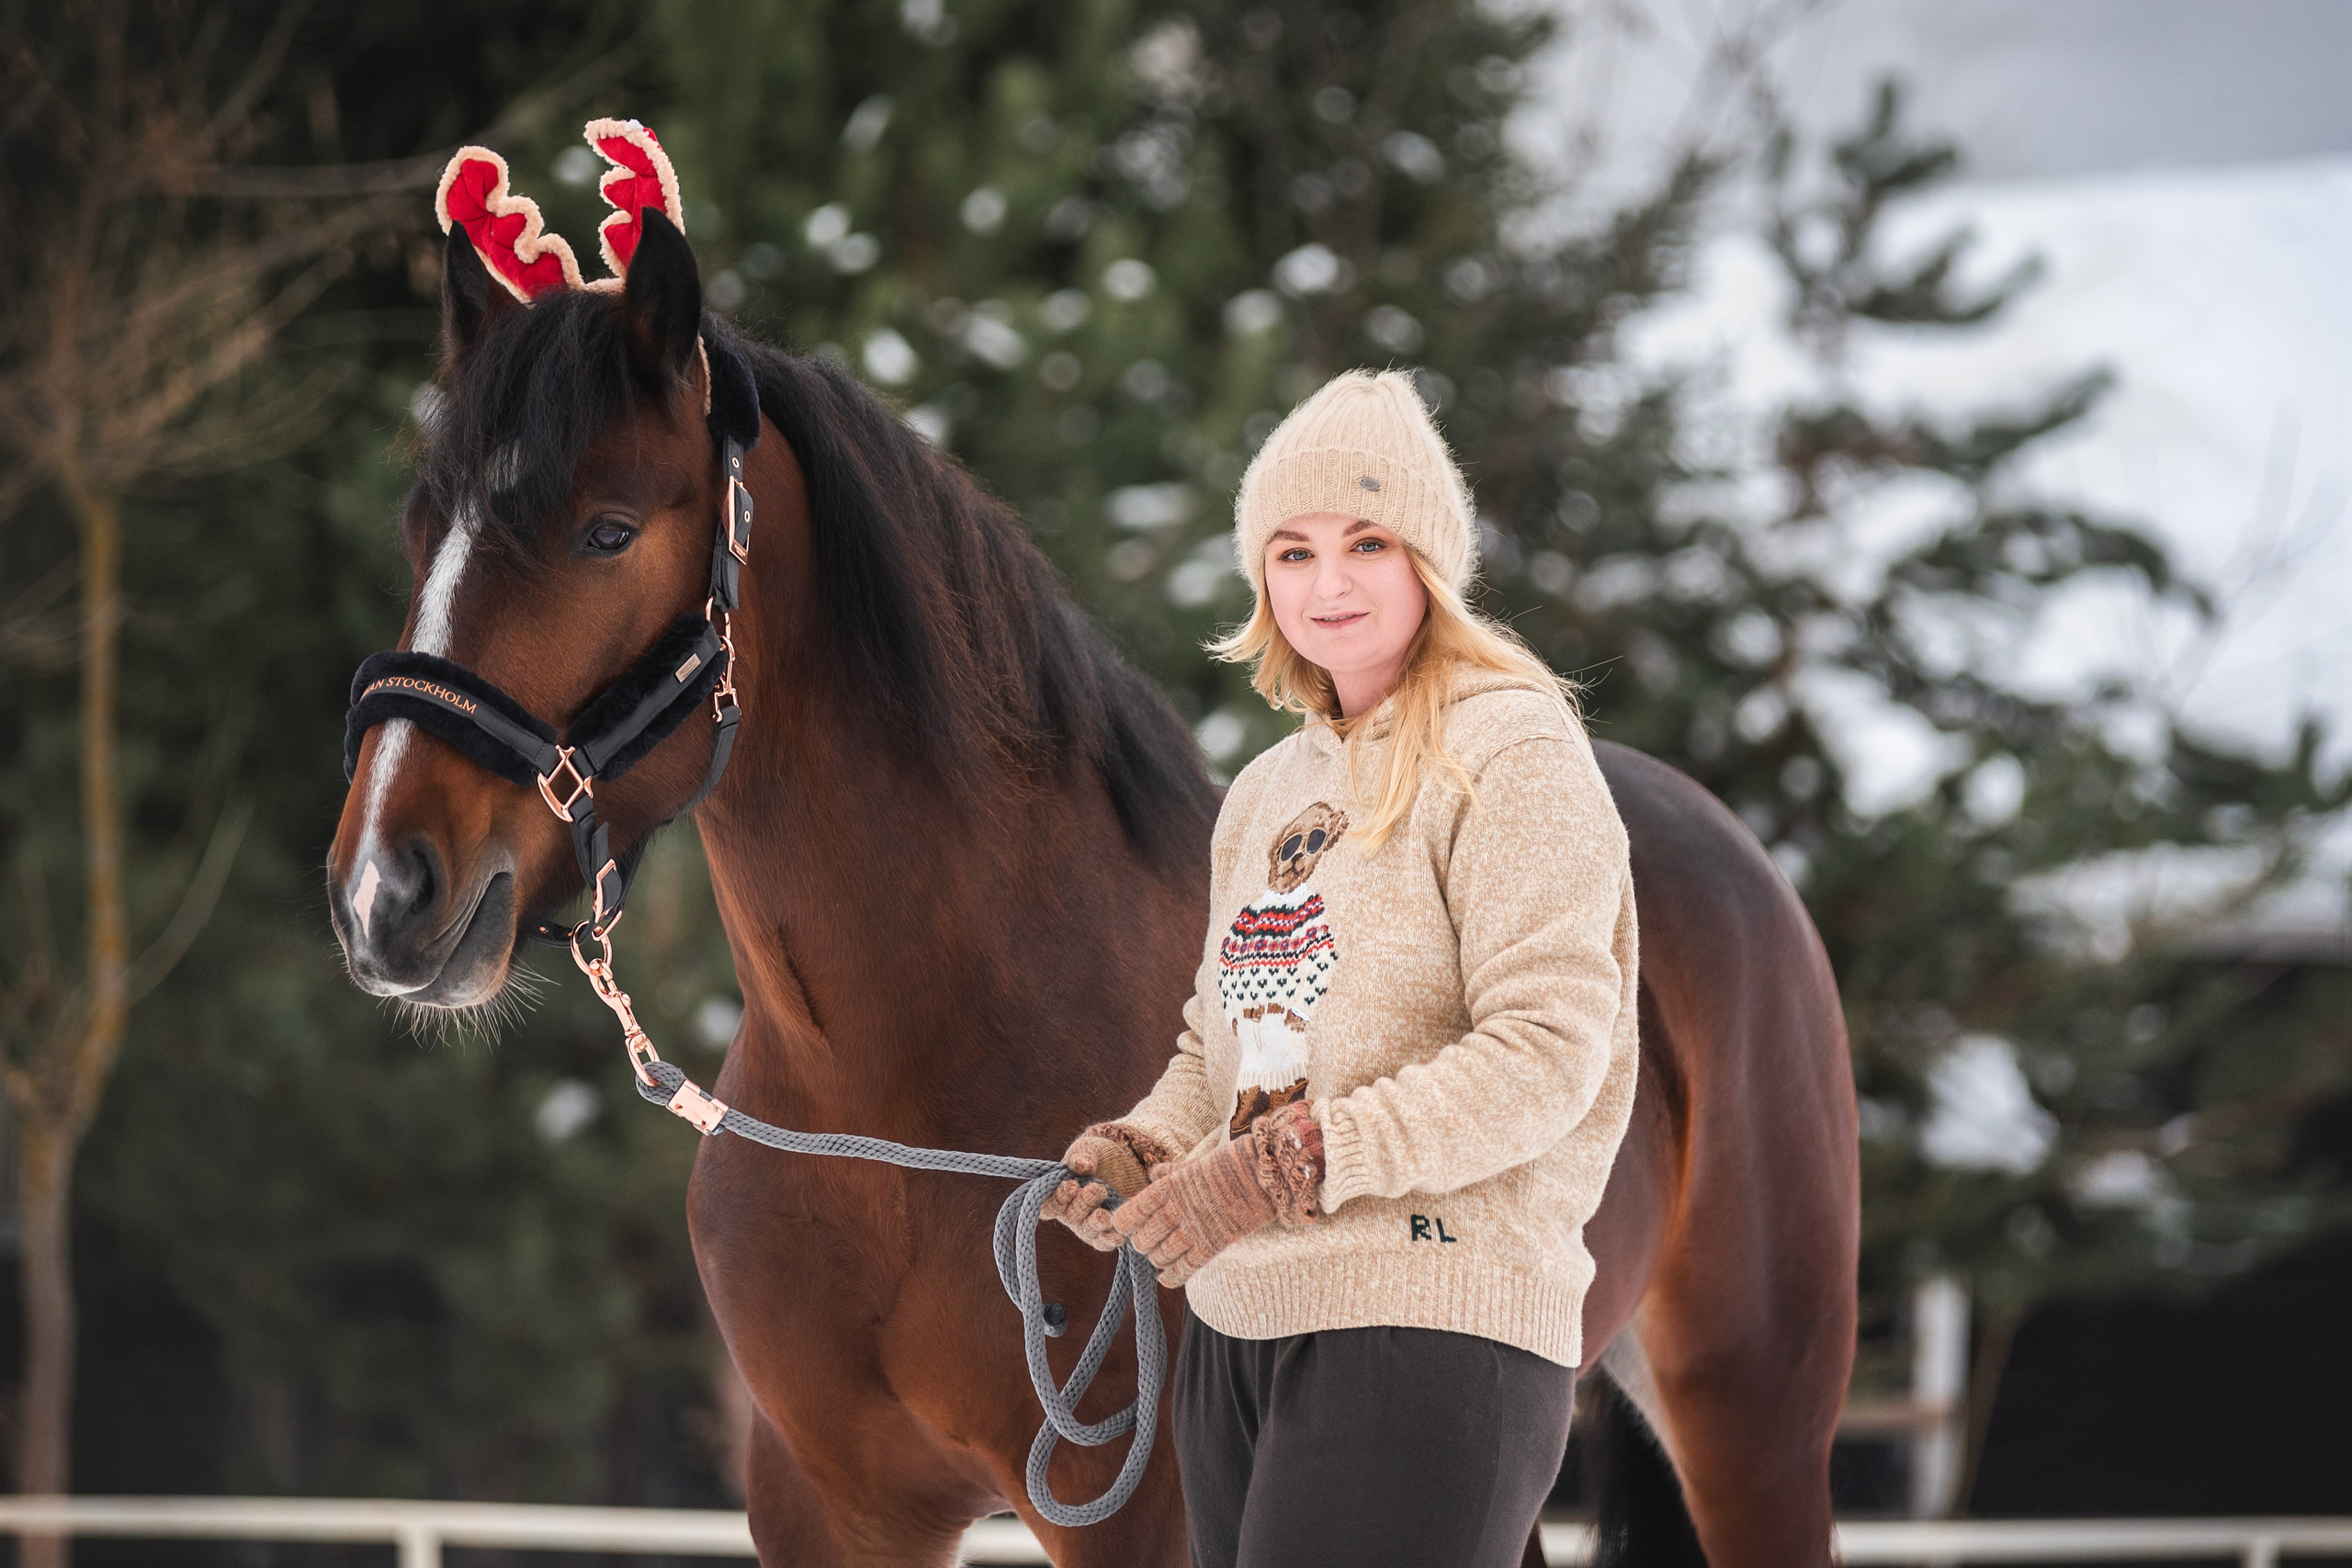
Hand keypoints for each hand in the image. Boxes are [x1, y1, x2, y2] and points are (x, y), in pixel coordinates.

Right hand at [1040, 1124, 1162, 1251]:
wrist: (1125, 1163)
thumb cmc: (1097, 1156)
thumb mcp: (1089, 1150)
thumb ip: (1082, 1156)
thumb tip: (1081, 1166)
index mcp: (1059, 1194)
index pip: (1048, 1205)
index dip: (1057, 1199)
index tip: (1072, 1186)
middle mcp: (1070, 1213)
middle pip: (1070, 1217)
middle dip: (1083, 1204)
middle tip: (1097, 1189)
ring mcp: (1088, 1224)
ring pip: (1087, 1231)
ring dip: (1095, 1224)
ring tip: (1104, 1215)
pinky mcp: (1106, 1231)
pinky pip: (1103, 1242)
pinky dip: (1109, 1240)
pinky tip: (1117, 1237)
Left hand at [1112, 1103, 1323, 1286]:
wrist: (1264, 1173)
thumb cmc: (1229, 1165)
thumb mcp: (1193, 1164)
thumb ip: (1170, 1173)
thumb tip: (1153, 1173)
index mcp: (1168, 1188)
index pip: (1130, 1214)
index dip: (1124, 1222)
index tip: (1127, 1224)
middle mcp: (1176, 1211)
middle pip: (1142, 1240)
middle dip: (1142, 1243)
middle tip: (1148, 1240)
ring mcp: (1194, 1231)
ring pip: (1160, 1257)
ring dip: (1157, 1258)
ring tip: (1161, 1254)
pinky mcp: (1212, 1246)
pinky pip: (1183, 1270)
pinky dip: (1171, 1277)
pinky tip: (1166, 1277)